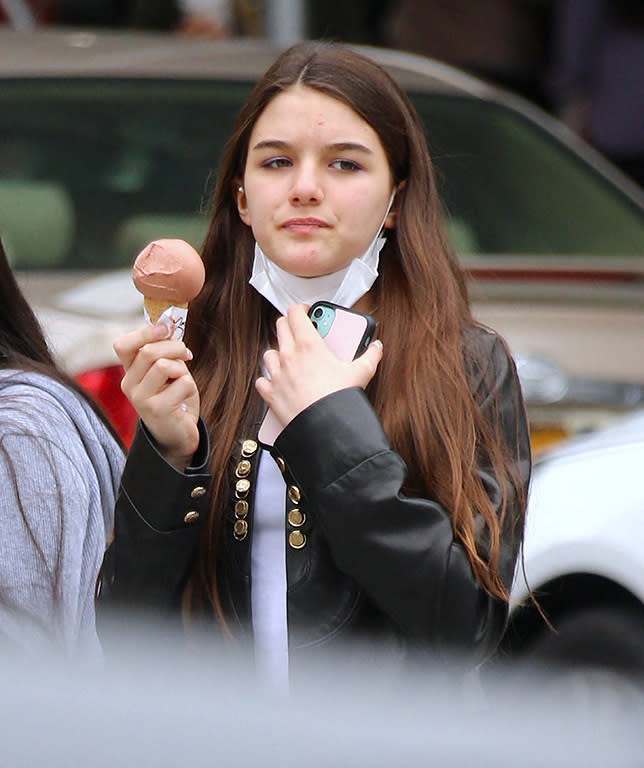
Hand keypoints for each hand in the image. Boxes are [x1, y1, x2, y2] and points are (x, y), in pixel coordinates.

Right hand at [114, 323, 199, 469]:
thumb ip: (165, 351)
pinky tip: (183, 398)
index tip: (166, 328)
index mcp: (129, 372)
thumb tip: (168, 322)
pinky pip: (182, 383)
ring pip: (164, 365)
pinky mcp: (156, 409)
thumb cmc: (175, 399)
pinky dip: (189, 386)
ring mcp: (140, 398)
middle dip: (175, 347)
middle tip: (186, 354)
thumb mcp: (169, 371)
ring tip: (183, 379)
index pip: (123, 344)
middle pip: (149, 351)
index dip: (145, 332)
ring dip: (182, 368)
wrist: (179, 435)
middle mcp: (129, 385)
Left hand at [255, 304, 382, 427]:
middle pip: (280, 327)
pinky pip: (262, 380)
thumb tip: (376, 348)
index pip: (295, 313)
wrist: (323, 427)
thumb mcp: (361, 373)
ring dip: (278, 352)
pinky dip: (269, 379)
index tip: (308, 312)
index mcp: (308, 344)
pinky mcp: (270, 393)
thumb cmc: (339, 399)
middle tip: (302, 331)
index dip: (301, 308)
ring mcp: (277, 374)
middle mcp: (288, 355)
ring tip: (291, 358)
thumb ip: (370, 356)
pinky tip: (279, 382)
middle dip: (290, 326)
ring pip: (269, 352)